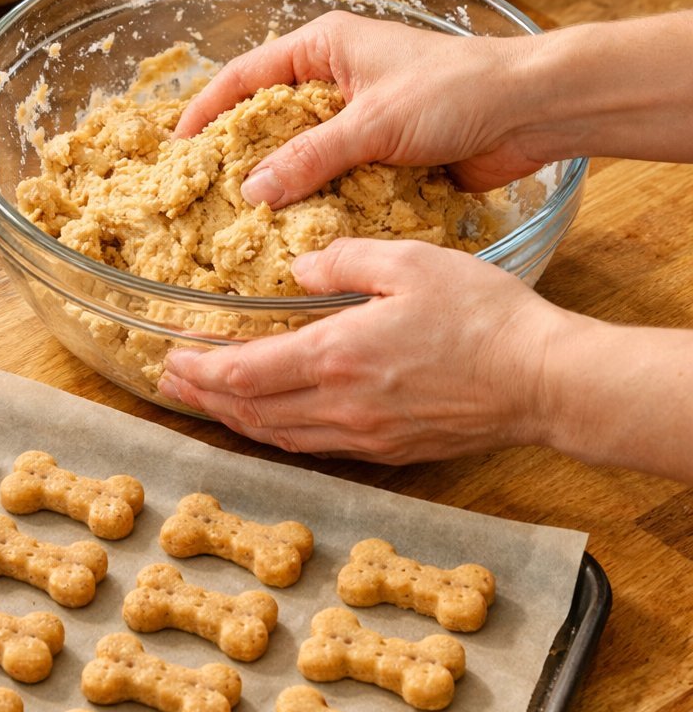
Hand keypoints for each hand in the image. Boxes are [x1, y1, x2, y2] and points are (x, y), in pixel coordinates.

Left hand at [157, 239, 570, 461]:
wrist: (542, 379)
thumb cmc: (484, 316)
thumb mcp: (410, 261)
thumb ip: (343, 261)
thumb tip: (298, 270)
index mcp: (338, 355)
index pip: (245, 373)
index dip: (200, 370)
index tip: (171, 358)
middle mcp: (342, 406)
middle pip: (251, 412)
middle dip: (203, 398)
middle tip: (171, 384)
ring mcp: (366, 436)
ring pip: (279, 436)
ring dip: (236, 420)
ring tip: (208, 402)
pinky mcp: (390, 450)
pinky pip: (315, 447)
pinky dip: (279, 434)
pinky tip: (273, 422)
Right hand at [173, 11, 547, 202]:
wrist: (531, 112)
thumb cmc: (456, 90)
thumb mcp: (373, 122)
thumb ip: (311, 158)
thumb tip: (253, 193)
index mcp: (325, 47)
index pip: (246, 75)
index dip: (208, 110)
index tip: (179, 148)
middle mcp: (336, 80)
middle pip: (270, 121)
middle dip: (242, 157)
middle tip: (204, 197)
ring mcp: (360, 120)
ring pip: (304, 157)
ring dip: (283, 189)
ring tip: (244, 228)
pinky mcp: (384, 156)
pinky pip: (338, 183)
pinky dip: (321, 206)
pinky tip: (298, 238)